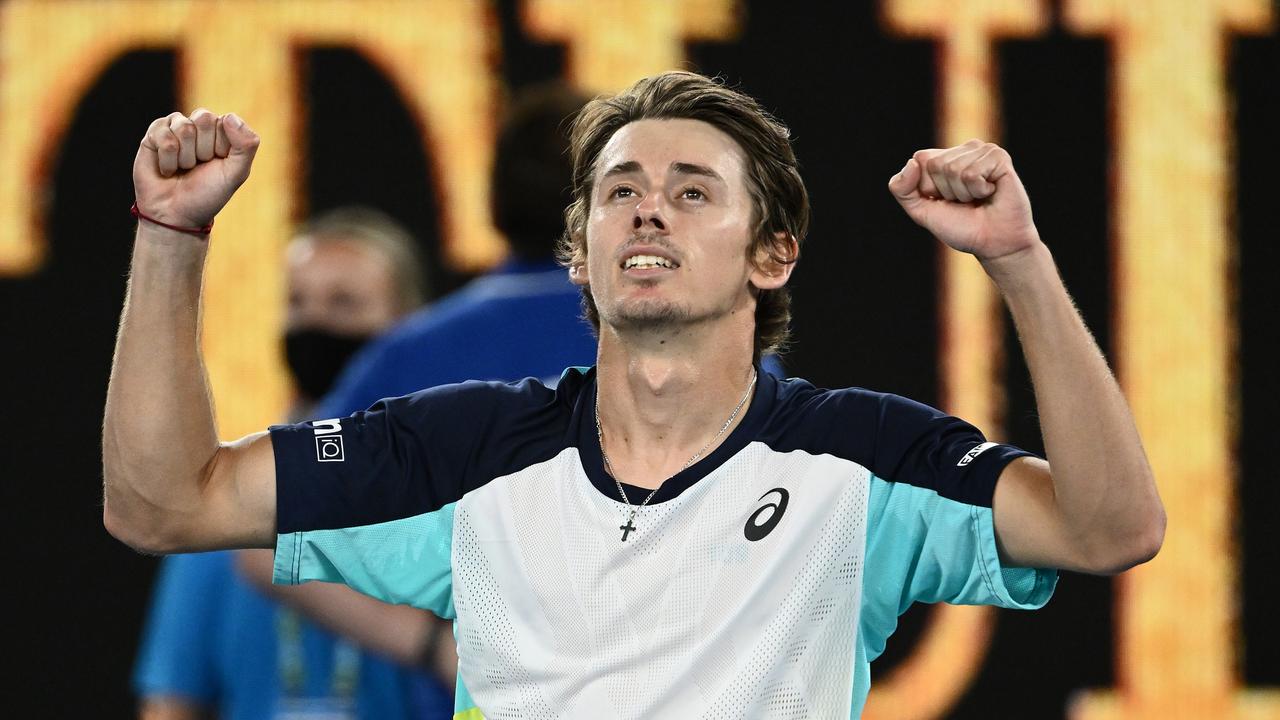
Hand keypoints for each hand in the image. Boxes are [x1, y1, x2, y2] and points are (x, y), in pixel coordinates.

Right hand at [133, 109, 259, 228]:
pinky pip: (163, 135)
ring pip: (183, 127)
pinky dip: (167, 159)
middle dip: (203, 150)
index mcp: (223, 132)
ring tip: (183, 169)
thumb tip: (229, 116)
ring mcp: (175, 128)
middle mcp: (199, 126)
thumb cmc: (208, 194)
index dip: (221, 147)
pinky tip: (167, 170)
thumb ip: (246, 145)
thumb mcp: (236, 174)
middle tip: (198, 167)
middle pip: (203, 119)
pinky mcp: (154, 134)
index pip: (225, 122)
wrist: (176, 214)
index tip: (217, 164)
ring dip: (185, 157)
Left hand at [888, 140, 1039, 261]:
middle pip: (937, 164)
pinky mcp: (999, 157)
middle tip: (965, 202)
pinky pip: (973, 173)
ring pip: (955, 169)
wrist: (992, 243)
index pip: (920, 159)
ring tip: (978, 198)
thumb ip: (902, 189)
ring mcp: (982, 150)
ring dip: (964, 193)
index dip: (927, 187)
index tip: (945, 200)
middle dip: (947, 191)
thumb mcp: (921, 211)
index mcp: (943, 158)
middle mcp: (963, 150)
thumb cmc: (961, 227)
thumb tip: (912, 163)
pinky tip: (991, 192)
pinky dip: (979, 190)